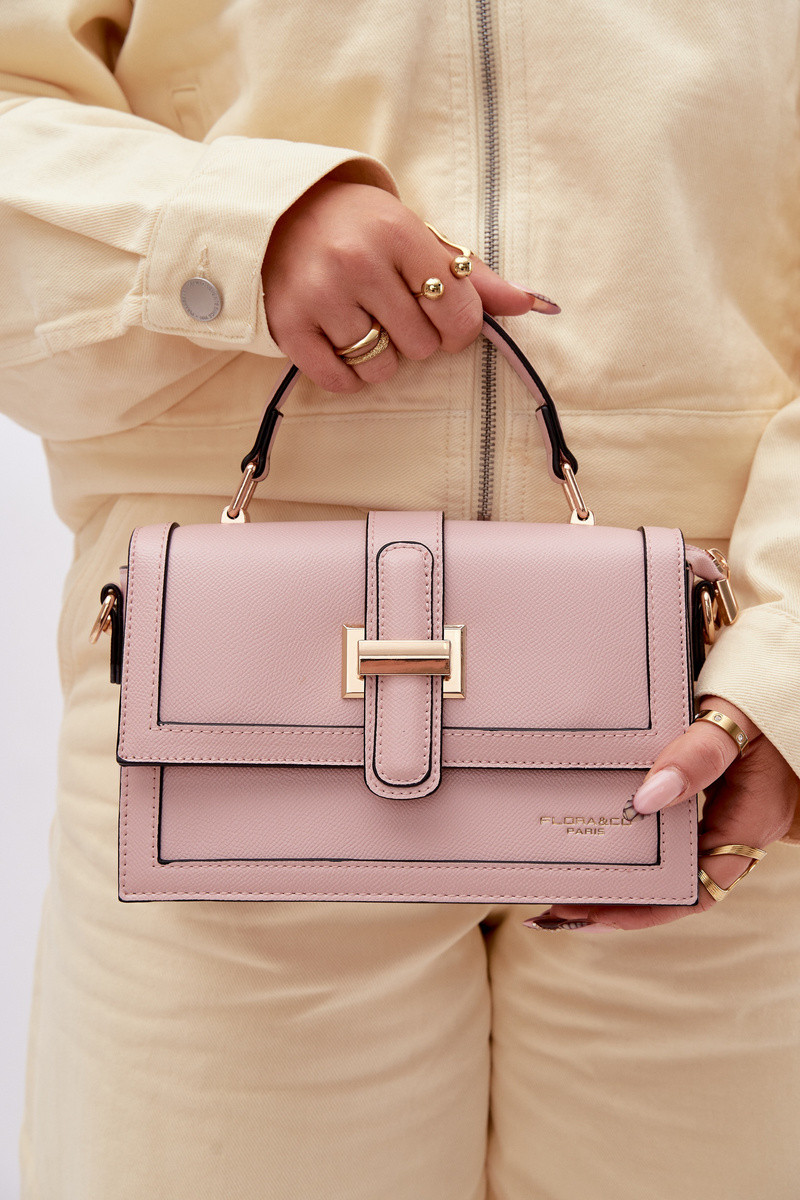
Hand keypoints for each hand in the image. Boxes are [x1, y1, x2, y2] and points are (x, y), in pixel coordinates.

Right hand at [261, 171, 558, 391]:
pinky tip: (341, 345)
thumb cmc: (364, 228)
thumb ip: (476, 276)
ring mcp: (319, 296)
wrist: (282, 213)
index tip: (445, 321)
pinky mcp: (289, 325)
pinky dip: (347, 376)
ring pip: (380, 370)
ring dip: (381, 360)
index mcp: (399, 233)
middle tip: (393, 312)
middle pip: (420, 346)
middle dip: (415, 339)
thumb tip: (534, 304)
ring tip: (365, 325)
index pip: (457, 311)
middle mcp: (357, 262)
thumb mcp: (419, 237)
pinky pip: (339, 382)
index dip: (459, 328)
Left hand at [527, 695, 798, 931]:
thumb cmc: (768, 692)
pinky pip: (677, 828)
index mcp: (752, 821)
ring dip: (630, 872)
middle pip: (680, 885)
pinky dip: (641, 837)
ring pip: (677, 859)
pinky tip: (607, 831)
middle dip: (624, 900)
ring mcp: (731, 811)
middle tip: (562, 904)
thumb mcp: (733, 720)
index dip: (645, 911)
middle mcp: (741, 826)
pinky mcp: (718, 792)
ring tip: (573, 880)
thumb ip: (697, 756)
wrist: (788, 667)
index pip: (698, 892)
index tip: (591, 915)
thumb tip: (647, 798)